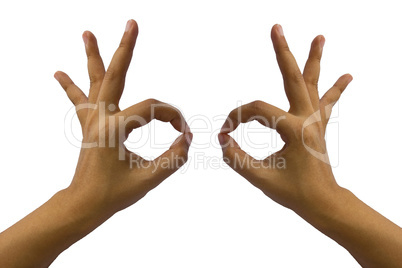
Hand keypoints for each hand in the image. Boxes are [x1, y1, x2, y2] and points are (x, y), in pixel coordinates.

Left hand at [54, 19, 191, 217]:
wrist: (85, 204)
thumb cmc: (114, 194)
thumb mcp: (148, 179)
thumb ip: (172, 158)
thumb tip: (188, 139)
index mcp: (115, 129)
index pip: (152, 109)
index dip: (173, 117)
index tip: (185, 133)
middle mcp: (101, 118)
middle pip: (116, 75)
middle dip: (125, 48)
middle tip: (132, 23)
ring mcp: (92, 120)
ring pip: (95, 81)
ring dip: (94, 57)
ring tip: (87, 33)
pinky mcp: (89, 126)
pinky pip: (80, 100)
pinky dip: (72, 86)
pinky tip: (59, 73)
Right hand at [218, 24, 351, 212]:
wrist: (322, 202)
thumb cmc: (295, 192)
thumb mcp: (261, 178)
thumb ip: (237, 158)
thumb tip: (223, 141)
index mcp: (293, 129)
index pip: (256, 111)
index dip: (235, 118)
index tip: (224, 134)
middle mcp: (307, 119)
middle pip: (292, 78)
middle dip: (283, 52)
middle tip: (276, 28)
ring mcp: (315, 121)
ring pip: (313, 84)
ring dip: (315, 60)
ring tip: (320, 37)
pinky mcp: (317, 126)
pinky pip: (326, 102)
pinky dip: (335, 88)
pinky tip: (347, 75)